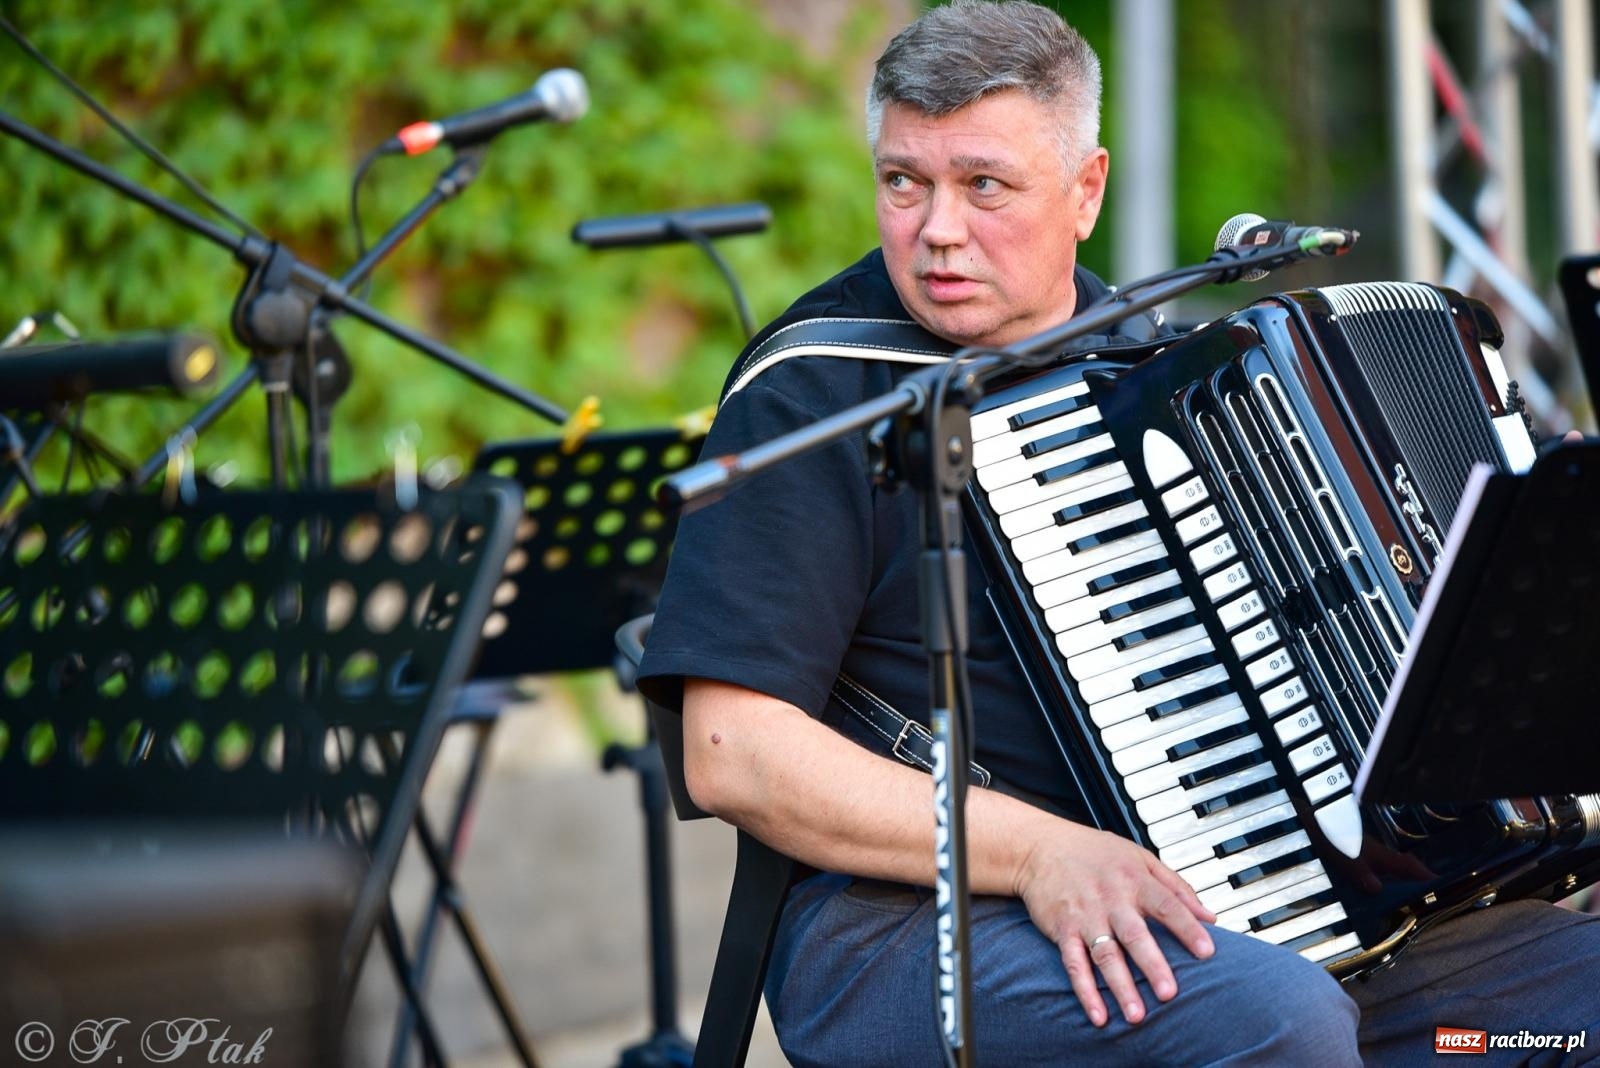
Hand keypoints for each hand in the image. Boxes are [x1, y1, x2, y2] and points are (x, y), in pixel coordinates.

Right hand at [1015, 825, 1215, 1027]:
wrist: (1041, 846)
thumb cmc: (1095, 852)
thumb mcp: (1140, 857)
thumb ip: (1177, 887)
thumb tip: (1210, 916)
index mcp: (1135, 880)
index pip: (1167, 905)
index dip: (1187, 928)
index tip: (1208, 952)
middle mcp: (1111, 899)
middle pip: (1135, 935)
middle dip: (1152, 965)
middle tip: (1169, 994)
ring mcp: (1085, 916)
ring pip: (1105, 955)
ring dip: (1120, 986)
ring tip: (1136, 1015)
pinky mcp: (1062, 930)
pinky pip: (1074, 964)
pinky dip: (1085, 990)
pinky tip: (1098, 1014)